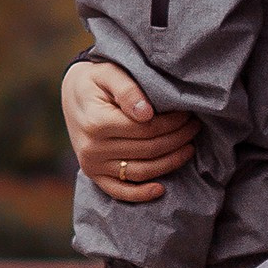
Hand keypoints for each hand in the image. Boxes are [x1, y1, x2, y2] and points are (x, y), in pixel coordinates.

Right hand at [63, 56, 198, 205]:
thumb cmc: (96, 79)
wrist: (73, 93)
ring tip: (189, 148)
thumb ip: (128, 91)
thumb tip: (147, 114)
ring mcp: (92, 164)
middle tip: (194, 128)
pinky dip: (140, 194)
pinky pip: (119, 191)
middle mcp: (92, 148)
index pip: (146, 129)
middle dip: (177, 139)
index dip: (171, 124)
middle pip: (147, 150)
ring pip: (140, 171)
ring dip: (169, 163)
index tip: (188, 114)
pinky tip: (161, 190)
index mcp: (97, 122)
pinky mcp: (93, 174)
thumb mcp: (109, 73)